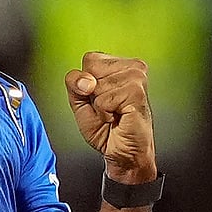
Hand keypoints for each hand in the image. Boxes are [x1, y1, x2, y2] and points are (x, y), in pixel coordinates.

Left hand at [64, 52, 156, 183]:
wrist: (122, 152)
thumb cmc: (105, 127)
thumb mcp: (79, 101)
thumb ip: (74, 83)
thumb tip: (86, 80)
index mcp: (119, 64)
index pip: (89, 59)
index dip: (85, 83)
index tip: (99, 98)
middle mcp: (132, 67)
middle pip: (91, 69)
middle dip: (92, 94)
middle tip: (108, 107)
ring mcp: (137, 78)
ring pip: (97, 85)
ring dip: (100, 106)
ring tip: (114, 112)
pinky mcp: (137, 93)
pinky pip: (104, 100)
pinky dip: (105, 114)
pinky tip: (118, 117)